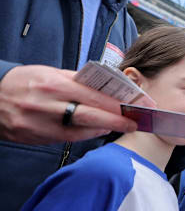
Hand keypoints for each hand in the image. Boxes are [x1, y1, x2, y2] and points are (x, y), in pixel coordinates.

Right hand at [0, 65, 140, 143]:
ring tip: (119, 126)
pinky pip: (66, 138)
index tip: (134, 104)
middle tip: (134, 122)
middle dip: (115, 119)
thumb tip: (104, 86)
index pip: (93, 95)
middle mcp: (47, 104)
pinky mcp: (34, 136)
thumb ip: (77, 80)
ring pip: (78, 130)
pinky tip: (97, 131)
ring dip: (102, 128)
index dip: (116, 102)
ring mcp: (40, 123)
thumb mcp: (50, 73)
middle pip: (89, 115)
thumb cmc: (24, 81)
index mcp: (54, 84)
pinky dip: (84, 135)